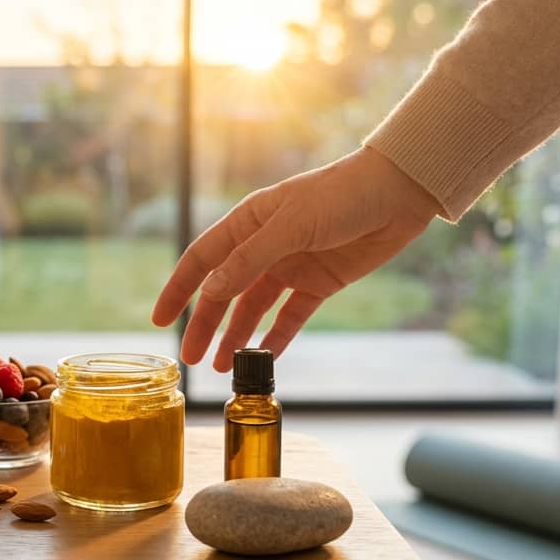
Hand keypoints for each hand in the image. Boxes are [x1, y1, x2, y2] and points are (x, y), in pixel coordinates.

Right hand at [151, 146, 439, 370]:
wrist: (399, 193)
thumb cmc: (341, 195)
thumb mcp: (290, 226)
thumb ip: (249, 261)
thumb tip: (211, 292)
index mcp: (249, 222)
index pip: (202, 259)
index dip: (179, 289)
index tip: (160, 319)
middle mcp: (265, 245)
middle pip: (225, 291)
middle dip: (206, 324)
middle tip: (191, 357)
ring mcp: (292, 265)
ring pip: (254, 308)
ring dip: (237, 335)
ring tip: (221, 366)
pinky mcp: (319, 282)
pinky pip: (290, 316)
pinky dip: (276, 336)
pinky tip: (263, 356)